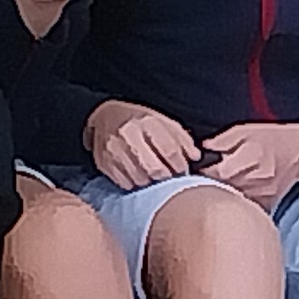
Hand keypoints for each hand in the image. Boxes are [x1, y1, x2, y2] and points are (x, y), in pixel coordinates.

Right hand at [86, 100, 200, 190]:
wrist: (103, 115)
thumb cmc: (138, 120)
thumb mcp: (162, 121)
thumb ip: (181, 138)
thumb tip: (195, 157)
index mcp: (147, 122)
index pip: (170, 151)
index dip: (180, 166)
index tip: (183, 171)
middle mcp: (129, 134)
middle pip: (155, 169)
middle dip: (166, 177)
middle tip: (169, 177)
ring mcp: (114, 149)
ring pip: (140, 179)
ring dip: (150, 182)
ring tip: (153, 176)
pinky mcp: (104, 162)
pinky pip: (125, 182)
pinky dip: (134, 183)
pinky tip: (137, 175)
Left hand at [195, 120, 298, 210]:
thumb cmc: (272, 138)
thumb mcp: (244, 130)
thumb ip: (221, 140)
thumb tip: (202, 148)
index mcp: (250, 156)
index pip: (218, 173)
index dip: (204, 173)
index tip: (197, 170)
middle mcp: (258, 177)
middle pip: (224, 189)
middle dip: (209, 185)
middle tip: (201, 181)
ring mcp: (264, 192)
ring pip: (233, 201)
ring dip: (221, 196)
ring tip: (216, 188)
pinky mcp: (268, 202)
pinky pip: (246, 207)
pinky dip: (236, 203)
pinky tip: (231, 196)